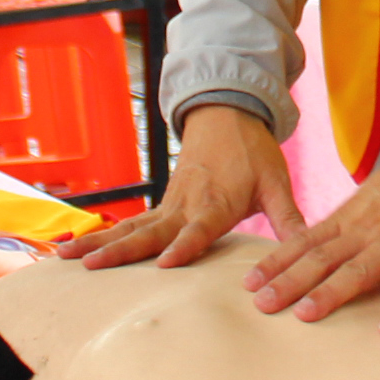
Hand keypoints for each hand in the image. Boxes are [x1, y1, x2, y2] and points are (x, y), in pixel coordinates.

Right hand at [59, 103, 301, 271]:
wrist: (226, 114)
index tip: (167, 265)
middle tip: (92, 266)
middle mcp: (185, 205)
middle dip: (120, 250)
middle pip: (150, 232)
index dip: (185, 246)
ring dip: (99, 242)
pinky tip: (75, 250)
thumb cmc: (253, 152)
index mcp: (215, 202)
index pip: (199, 229)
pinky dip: (102, 235)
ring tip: (68, 258)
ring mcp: (168, 205)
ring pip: (130, 228)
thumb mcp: (277, 183)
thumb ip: (289, 218)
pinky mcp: (160, 206)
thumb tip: (311, 249)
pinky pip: (130, 225)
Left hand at [242, 144, 379, 335]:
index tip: (249, 283)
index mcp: (351, 218)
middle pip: (321, 258)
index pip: (305, 241)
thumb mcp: (372, 197)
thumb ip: (350, 223)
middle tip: (261, 305)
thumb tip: (324, 246)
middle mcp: (366, 231)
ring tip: (305, 315)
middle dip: (289, 282)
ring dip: (330, 293)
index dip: (276, 262)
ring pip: (357, 270)